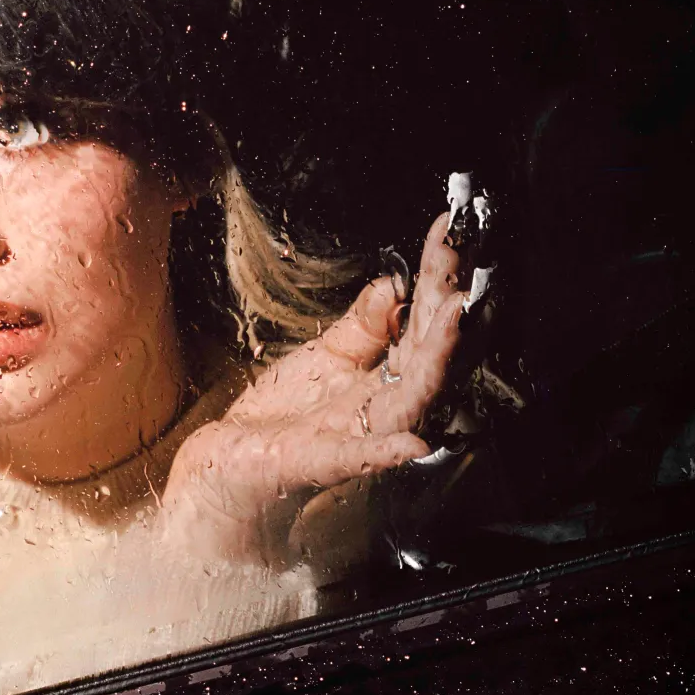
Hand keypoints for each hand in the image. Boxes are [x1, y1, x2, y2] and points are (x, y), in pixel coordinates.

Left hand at [159, 211, 467, 566]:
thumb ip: (366, 321)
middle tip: (466, 270)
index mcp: (387, 378)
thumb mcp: (327, 353)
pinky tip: (414, 444)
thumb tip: (397, 282)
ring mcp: (355, 437)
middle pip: (430, 359)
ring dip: (436, 363)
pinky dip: (388, 452)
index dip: (439, 277)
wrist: (229, 463)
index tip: (452, 231)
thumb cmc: (281, 415)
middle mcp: (382, 409)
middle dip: (450, 312)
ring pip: (410, 402)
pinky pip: (359, 459)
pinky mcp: (318, 462)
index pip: (424, 322)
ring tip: (453, 320)